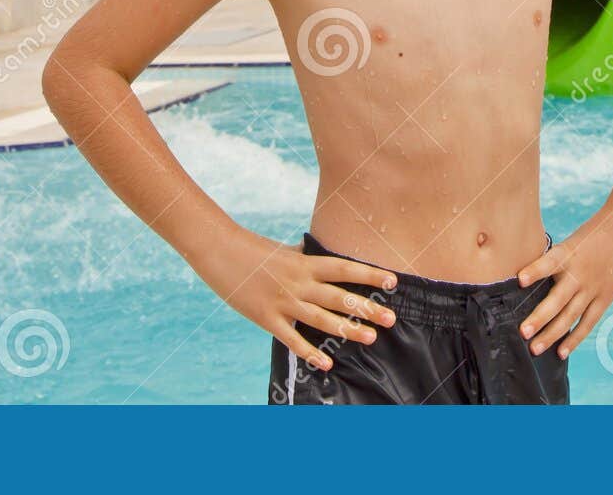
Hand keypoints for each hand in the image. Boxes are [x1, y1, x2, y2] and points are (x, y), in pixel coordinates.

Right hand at [191, 228, 398, 370]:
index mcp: (304, 263)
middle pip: (339, 297)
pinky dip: (310, 353)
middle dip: (366, 309)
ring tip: (371, 338)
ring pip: (321, 319)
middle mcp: (298, 283)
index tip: (393, 281)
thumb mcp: (283, 250)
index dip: (369, 275)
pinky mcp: (266, 318)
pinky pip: (292, 339)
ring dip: (347, 330)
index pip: (344, 269)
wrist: (219, 250)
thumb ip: (303, 256)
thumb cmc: (252, 248)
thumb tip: (317, 252)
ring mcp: (283, 302)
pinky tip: (327, 363)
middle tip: (391, 319)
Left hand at [515, 205, 612, 359]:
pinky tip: (561, 352)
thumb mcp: (571, 241)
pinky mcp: (605, 297)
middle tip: (522, 333)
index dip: (535, 270)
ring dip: (552, 334)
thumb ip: (554, 262)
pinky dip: (574, 337)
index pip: (549, 262)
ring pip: (570, 316)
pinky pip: (588, 322)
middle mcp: (580, 273)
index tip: (519, 280)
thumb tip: (528, 282)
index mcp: (568, 253)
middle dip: (539, 317)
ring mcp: (593, 288)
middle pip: (557, 299)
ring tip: (534, 349)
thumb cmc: (593, 234)